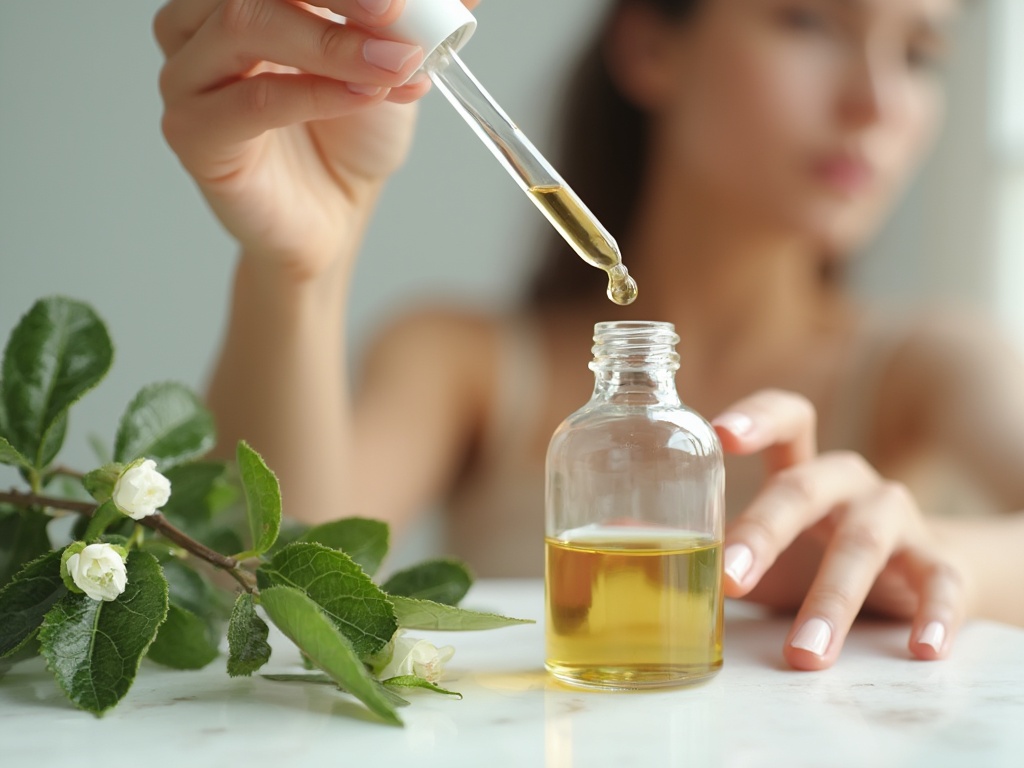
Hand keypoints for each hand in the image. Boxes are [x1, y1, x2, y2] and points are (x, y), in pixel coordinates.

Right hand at [154, 0, 479, 274]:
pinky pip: (253, 101)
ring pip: (244, 25)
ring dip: (332, 43)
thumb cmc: (350, 131)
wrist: (334, 211)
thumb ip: (412, 19)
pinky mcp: (192, 133)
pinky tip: (365, 96)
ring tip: (396, 62)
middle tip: (398, 10)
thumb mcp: (392, 59)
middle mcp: (198, 22)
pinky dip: (317, 93)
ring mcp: (187, 75)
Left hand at [711, 390, 966, 669]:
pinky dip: (931, 615)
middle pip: (805, 489)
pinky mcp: (938, 561)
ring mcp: (897, 519)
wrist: (921, 580)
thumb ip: (707, 545)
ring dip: (832, 600)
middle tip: (730, 580)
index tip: (720, 433)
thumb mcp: (767, 550)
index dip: (757, 416)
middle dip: (765, 532)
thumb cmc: (818, 560)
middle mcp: (849, 483)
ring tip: (804, 653)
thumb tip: (614, 541)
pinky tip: (921, 648)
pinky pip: (939, 584)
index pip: (788, 417)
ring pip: (864, 545)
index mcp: (804, 469)